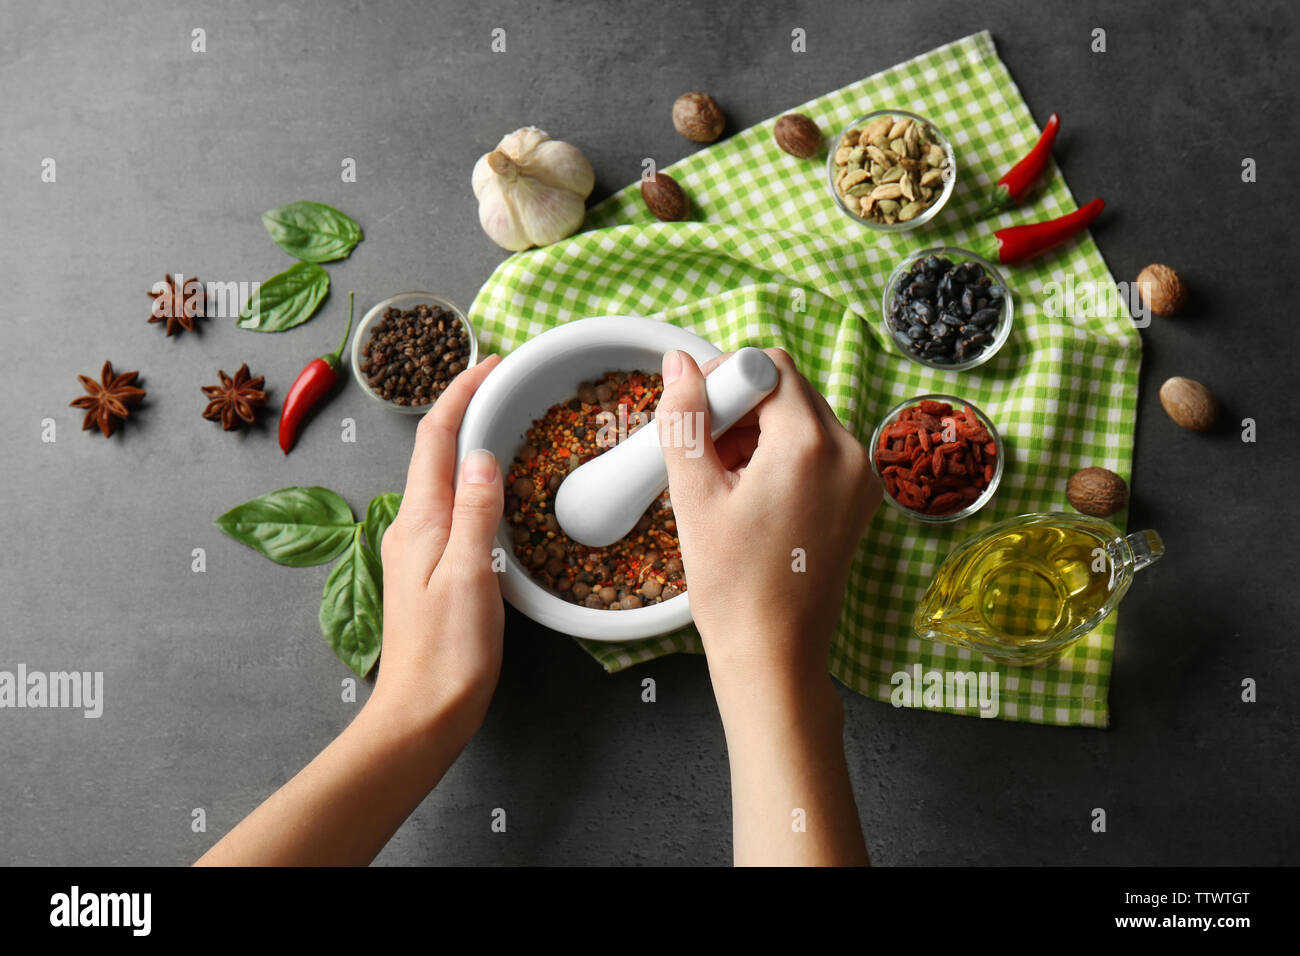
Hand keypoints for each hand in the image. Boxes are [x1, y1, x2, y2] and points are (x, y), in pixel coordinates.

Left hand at [371, 354, 505, 743]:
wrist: (423, 714)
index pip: (437, 436)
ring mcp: (418, 548)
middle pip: (436, 449)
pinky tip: (497, 487)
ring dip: (470, 442)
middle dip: (467, 407)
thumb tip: (481, 454)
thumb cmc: (447, 654)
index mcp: (418, 520)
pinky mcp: (431, 569)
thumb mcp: (470, 575)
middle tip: (507, 382)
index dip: (462, 391)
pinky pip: (452, 507)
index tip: (493, 361)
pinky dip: (474, 481)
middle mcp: (411, 526)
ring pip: (444, 477)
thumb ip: (475, 511)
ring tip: (506, 420)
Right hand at [656, 348, 880, 700]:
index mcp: (809, 445)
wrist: (774, 653)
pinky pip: (820, 450)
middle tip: (709, 457)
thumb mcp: (694, 496)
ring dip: (760, 433)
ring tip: (728, 484)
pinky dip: (784, 456)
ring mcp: (860, 477)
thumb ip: (685, 419)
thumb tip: (680, 363)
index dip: (726, 383)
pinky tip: (753, 496)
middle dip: (742, 409)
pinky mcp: (859, 498)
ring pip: (803, 418)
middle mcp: (848, 452)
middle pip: (789, 390)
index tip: (701, 423)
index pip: (768, 367)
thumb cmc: (733, 585)